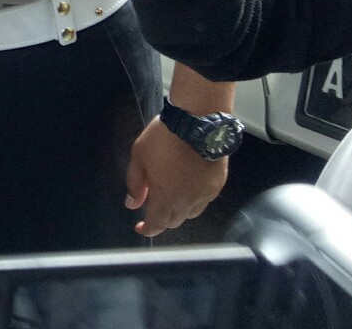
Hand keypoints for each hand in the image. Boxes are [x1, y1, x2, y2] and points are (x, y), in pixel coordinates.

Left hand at [124, 118, 225, 235]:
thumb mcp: (139, 156)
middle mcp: (188, 201)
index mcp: (166, 196)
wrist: (198, 121)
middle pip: (174, 221)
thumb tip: (133, 204)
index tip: (140, 228)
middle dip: (161, 219)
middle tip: (152, 208)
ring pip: (191, 214)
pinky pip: (204, 201)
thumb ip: (135, 183)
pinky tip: (187, 188)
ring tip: (169, 198)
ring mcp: (206, 194)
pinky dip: (193, 201)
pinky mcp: (218, 184)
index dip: (148, 229)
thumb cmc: (164, 138)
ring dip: (178, 211)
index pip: (157, 224)